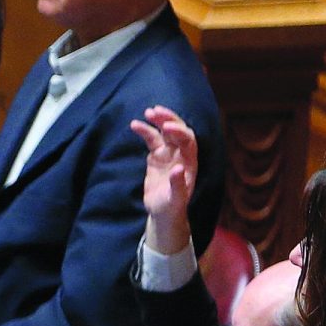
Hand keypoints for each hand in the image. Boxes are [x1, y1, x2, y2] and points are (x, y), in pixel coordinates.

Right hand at [129, 106, 198, 254]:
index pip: (188, 141)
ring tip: (147, 113)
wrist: (164, 212)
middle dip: (170, 120)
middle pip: (179, 131)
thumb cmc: (172, 207)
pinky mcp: (157, 156)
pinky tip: (135, 124)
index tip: (166, 128)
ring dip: (158, 121)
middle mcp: (182, 154)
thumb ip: (178, 184)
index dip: (179, 133)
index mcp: (190, 163)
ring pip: (165, 132)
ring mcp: (169, 154)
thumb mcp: (175, 199)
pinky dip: (145, 131)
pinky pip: (152, 139)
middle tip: (156, 112)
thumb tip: (177, 168)